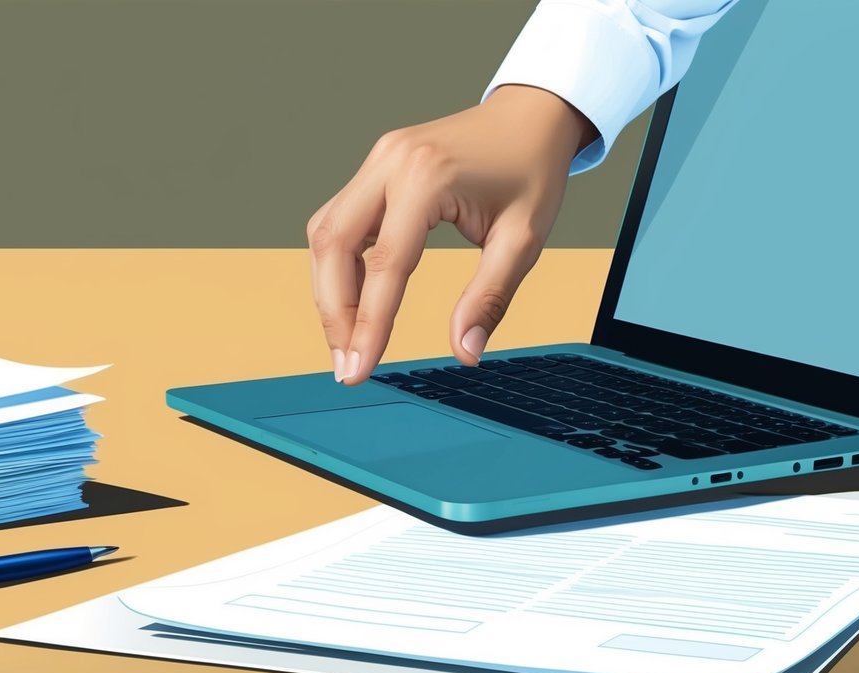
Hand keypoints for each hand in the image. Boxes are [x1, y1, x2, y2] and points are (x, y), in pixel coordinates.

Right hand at [307, 84, 597, 383]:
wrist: (531, 116)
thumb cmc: (532, 172)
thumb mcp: (524, 240)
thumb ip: (490, 298)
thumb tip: (465, 353)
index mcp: (427, 178)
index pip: (385, 265)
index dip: (367, 325)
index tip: (358, 370)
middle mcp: (390, 162)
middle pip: (333, 245)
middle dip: (334, 313)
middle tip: (345, 366)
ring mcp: (377, 160)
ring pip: (326, 232)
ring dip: (329, 290)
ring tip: (347, 341)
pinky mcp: (374, 167)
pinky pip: (338, 218)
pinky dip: (338, 263)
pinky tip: (353, 299)